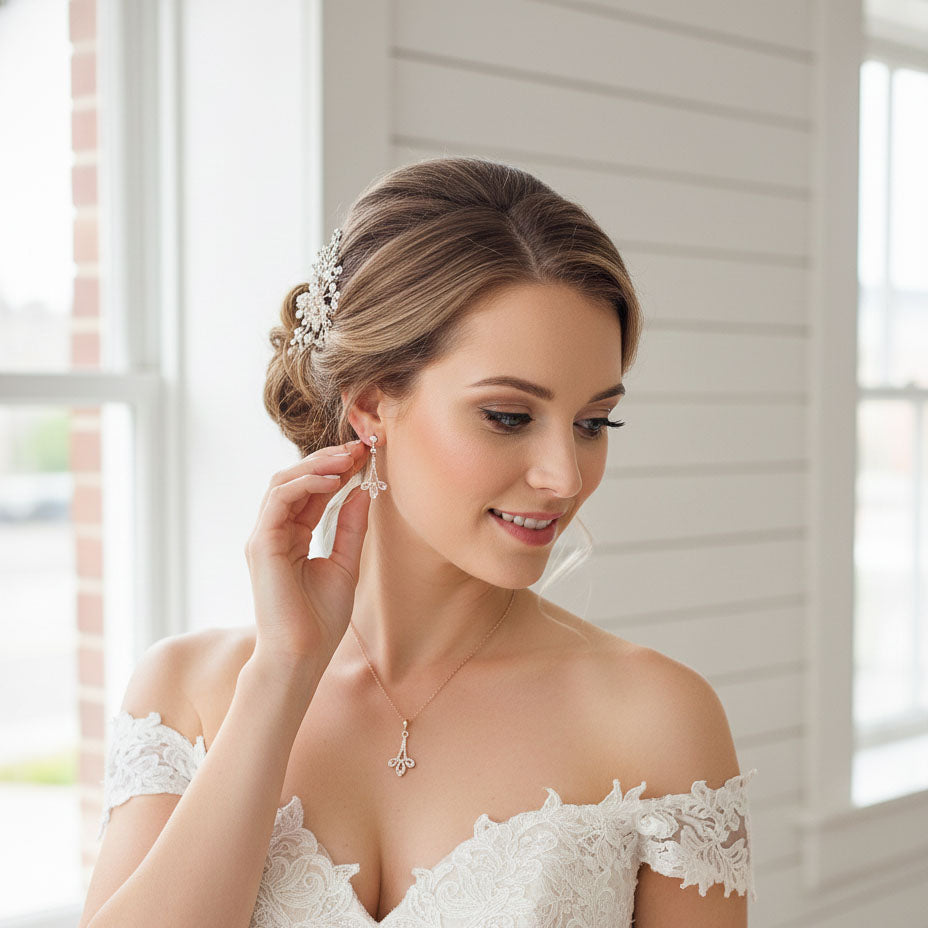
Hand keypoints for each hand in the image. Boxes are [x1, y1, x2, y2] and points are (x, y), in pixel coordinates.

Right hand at [244, 439, 370, 671]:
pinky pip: (279, 500)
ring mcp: (264, 536)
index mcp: (292, 536)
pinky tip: (333, 479)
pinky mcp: (261, 544)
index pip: (312, 491)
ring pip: (283, 482)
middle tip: (359, 447)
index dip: (337, 469)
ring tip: (348, 457)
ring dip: (317, 465)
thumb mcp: (345, 563)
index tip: (365, 454)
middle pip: (295, 479)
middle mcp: (274, 532)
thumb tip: (363, 491)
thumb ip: (350, 527)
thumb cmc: (320, 619)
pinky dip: (305, 484)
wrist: (302, 655)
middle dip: (328, 459)